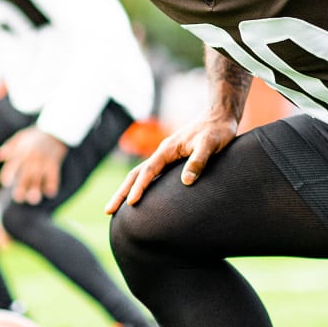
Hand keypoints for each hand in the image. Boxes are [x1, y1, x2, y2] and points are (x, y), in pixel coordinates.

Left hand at [0, 127, 67, 204]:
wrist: (55, 129)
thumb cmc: (34, 136)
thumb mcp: (20, 138)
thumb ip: (9, 148)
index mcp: (20, 152)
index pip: (11, 165)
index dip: (8, 173)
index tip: (6, 182)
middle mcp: (31, 158)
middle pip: (25, 174)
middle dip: (22, 186)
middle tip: (18, 198)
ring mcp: (43, 162)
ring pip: (39, 177)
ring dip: (36, 188)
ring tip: (34, 199)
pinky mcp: (54, 164)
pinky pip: (54, 176)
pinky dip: (53, 184)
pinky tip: (50, 193)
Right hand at [105, 114, 238, 214]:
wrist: (220, 115)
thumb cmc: (217, 130)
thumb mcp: (210, 145)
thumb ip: (198, 161)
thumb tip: (186, 181)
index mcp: (168, 149)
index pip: (148, 171)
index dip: (139, 187)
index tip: (131, 203)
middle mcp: (163, 152)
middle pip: (135, 174)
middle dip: (121, 192)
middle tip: (107, 211)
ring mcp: (166, 155)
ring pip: (140, 174)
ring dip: (126, 190)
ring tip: (116, 209)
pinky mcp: (172, 158)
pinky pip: (150, 174)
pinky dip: (140, 185)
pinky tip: (140, 196)